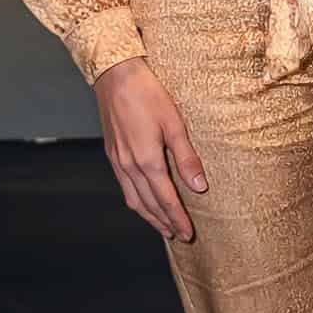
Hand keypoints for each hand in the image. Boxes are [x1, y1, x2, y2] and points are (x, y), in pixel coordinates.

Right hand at [93, 58, 206, 240]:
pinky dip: (136, 201)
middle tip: (179, 236)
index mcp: (146, 161)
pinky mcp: (112, 153)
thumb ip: (187, 157)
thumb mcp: (175, 124)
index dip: (177, 219)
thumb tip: (199, 186)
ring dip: (149, 216)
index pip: (165, 199)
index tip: (188, 234)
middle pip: (148, 204)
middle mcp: (128, 166)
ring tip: (163, 227)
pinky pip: (124, 187)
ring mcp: (118, 161)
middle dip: (164, 223)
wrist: (115, 76)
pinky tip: (144, 202)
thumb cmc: (148, 95)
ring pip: (133, 199)